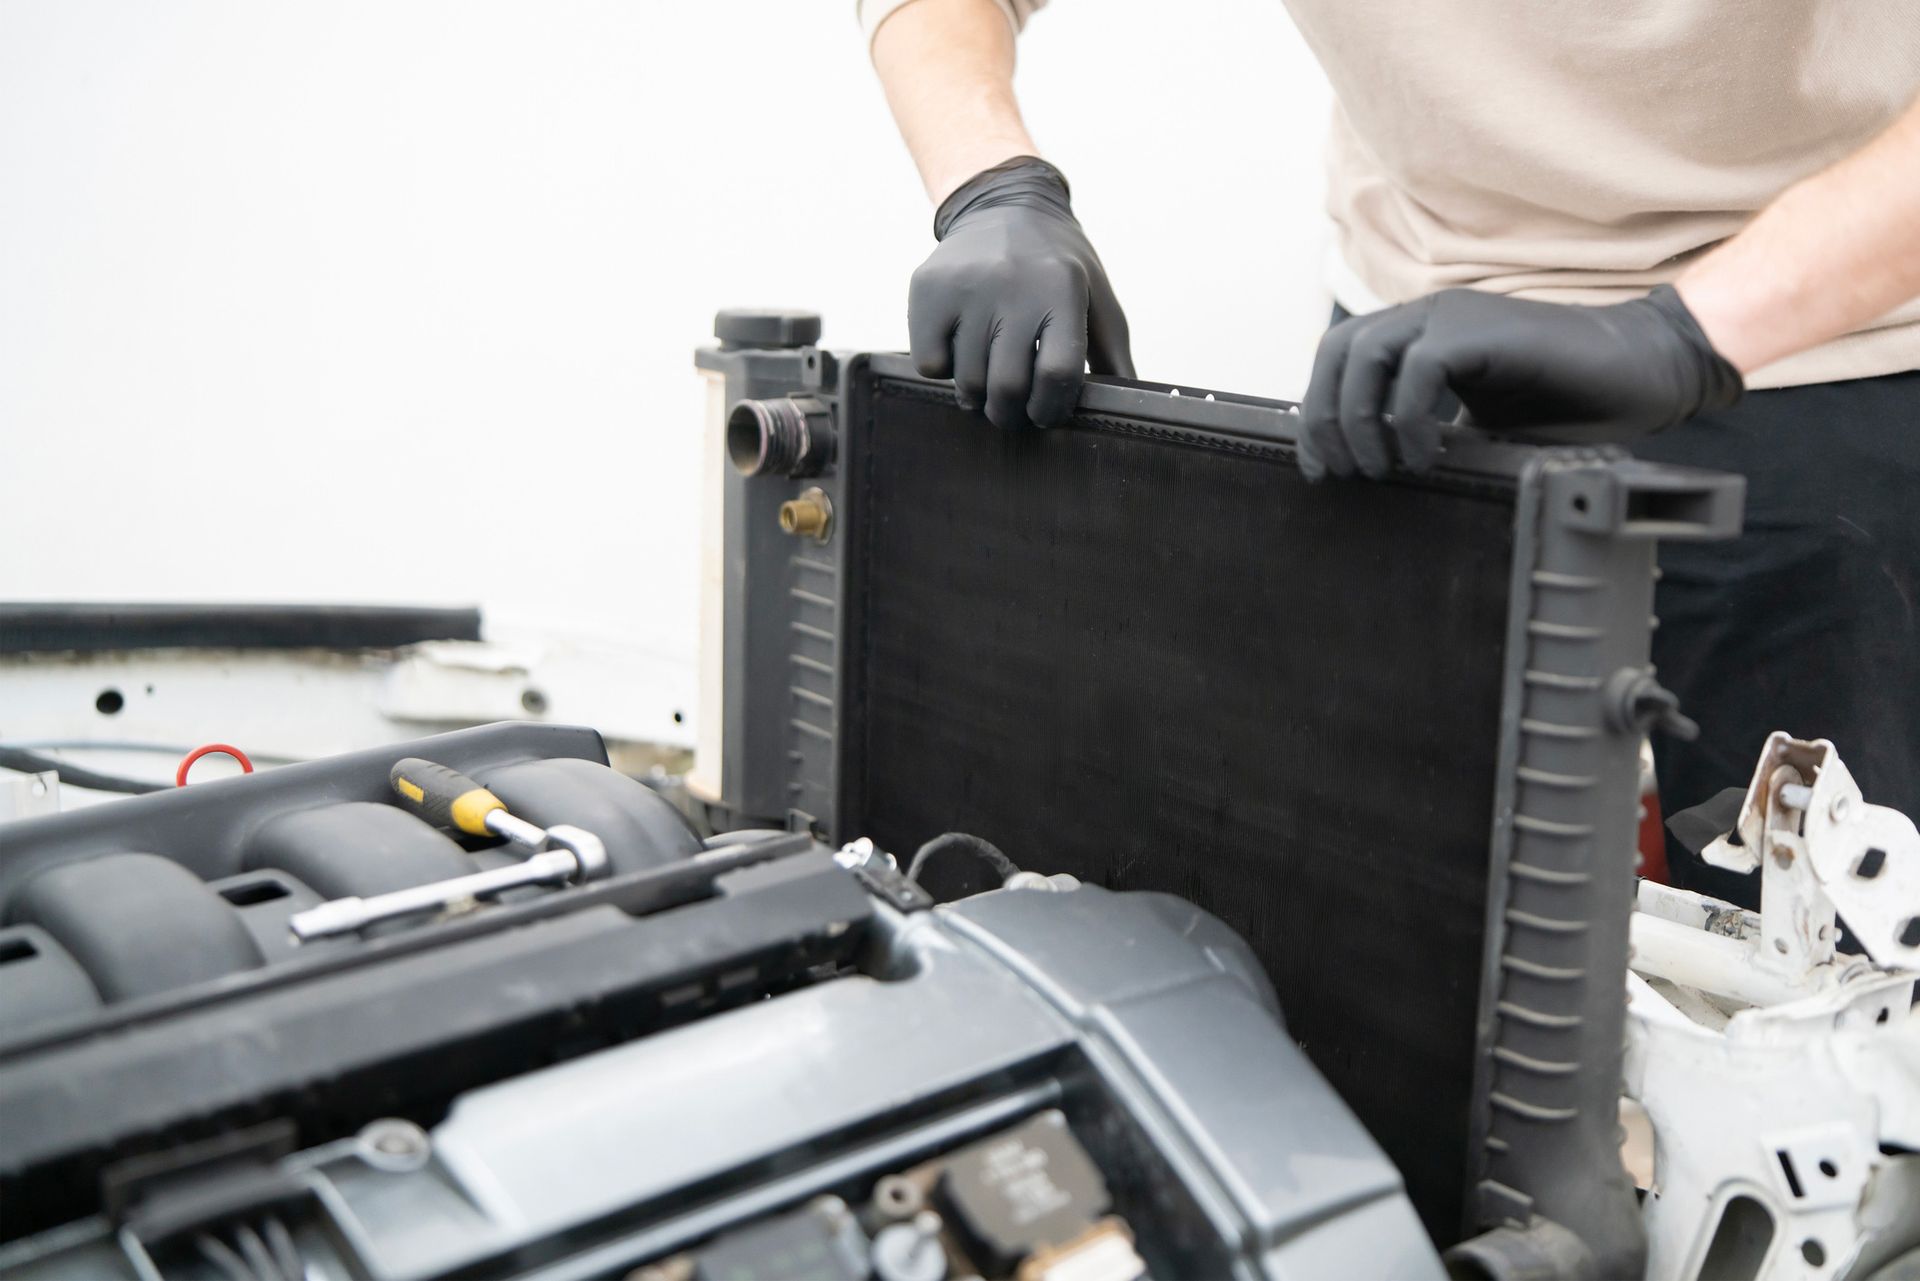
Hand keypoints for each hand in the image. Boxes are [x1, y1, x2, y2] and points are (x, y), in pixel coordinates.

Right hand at [910, 157, 1133, 429]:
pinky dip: (943, 371)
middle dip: (1010, 414)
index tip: (1046, 413)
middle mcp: (1013, 283)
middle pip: (1008, 386)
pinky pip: (929, 363)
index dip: (1052, 407)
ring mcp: (966, 285)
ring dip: (977, 396)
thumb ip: (1113, 354)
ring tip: (986, 380)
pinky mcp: (929, 289)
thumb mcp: (1096, 296)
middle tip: (1011, 412)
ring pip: (966, 381)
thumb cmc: (1055, 264)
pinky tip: (958, 352)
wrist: (1001, 205)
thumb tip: (1125, 406)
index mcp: (1061, 288)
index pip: (1057, 372)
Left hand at [1297, 285, 1743, 480]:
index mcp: (1425, 334)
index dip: (1318, 412)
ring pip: (1365, 353)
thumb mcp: (1483, 427)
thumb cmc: (1571, 404)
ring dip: (1359, 418)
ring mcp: (1455, 316)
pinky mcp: (1482, 329)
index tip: (1319, 468)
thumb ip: (1430, 435)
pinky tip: (1428, 454)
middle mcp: (1432, 315)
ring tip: (1383, 468)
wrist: (1647, 372)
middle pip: (1339, 351)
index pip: (1341, 359)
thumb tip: (1377, 474)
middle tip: (1342, 473)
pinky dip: (1408, 417)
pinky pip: (1418, 367)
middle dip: (1326, 418)